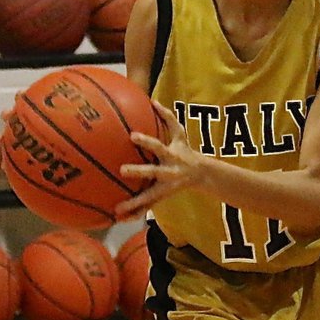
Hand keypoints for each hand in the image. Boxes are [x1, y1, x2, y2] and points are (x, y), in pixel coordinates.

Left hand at [115, 101, 202, 220]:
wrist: (202, 174)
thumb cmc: (185, 150)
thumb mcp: (181, 134)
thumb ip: (168, 117)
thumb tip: (153, 100)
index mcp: (171, 155)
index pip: (158, 146)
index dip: (146, 142)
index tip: (132, 136)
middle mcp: (169, 172)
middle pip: (153, 172)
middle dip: (140, 171)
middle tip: (122, 170)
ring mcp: (165, 186)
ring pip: (149, 196)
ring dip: (134, 203)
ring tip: (117, 210)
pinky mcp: (162, 197)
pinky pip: (147, 206)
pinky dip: (135, 213)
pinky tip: (118, 218)